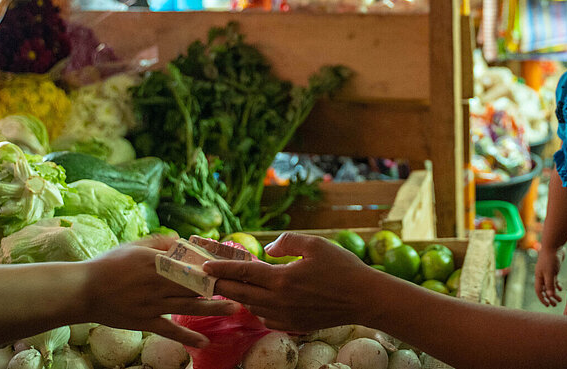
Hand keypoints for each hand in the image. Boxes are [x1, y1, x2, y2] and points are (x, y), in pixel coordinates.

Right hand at [81, 234, 237, 346]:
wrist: (82, 291)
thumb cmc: (107, 265)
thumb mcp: (133, 247)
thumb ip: (158, 242)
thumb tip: (181, 240)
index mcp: (155, 261)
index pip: (190, 261)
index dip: (211, 263)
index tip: (231, 262)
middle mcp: (157, 282)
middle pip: (195, 283)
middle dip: (220, 284)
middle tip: (243, 284)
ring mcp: (152, 303)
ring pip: (188, 305)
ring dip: (213, 306)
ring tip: (236, 307)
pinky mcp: (145, 321)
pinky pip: (169, 330)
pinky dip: (187, 335)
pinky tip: (204, 341)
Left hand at [203, 232, 383, 332]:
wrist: (363, 298)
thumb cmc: (342, 268)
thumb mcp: (316, 244)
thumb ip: (287, 241)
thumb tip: (268, 249)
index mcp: (282, 279)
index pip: (242, 273)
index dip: (220, 268)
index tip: (203, 264)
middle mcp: (279, 301)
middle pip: (239, 294)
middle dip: (220, 285)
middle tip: (206, 278)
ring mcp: (285, 317)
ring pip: (252, 307)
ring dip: (240, 296)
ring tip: (231, 286)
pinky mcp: (293, 326)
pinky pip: (266, 318)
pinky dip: (259, 308)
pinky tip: (261, 300)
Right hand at [533, 247, 562, 305]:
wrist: (554, 245)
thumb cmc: (550, 258)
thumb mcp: (550, 273)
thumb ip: (549, 284)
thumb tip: (550, 296)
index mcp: (539, 277)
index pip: (539, 291)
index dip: (542, 299)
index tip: (548, 305)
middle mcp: (542, 275)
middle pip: (544, 290)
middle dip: (549, 298)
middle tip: (555, 305)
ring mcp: (547, 272)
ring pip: (549, 286)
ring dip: (554, 293)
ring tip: (559, 300)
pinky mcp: (553, 269)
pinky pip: (553, 280)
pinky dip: (556, 285)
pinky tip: (560, 289)